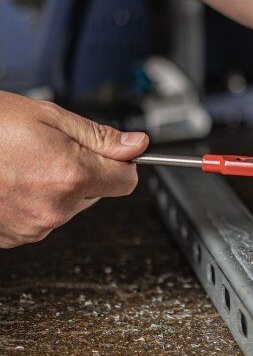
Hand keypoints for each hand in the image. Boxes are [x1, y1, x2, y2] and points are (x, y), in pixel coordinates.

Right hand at [0, 91, 148, 248]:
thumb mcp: (51, 117)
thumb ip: (100, 137)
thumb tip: (137, 145)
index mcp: (71, 176)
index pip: (127, 181)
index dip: (122, 163)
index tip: (112, 153)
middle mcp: (55, 209)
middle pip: (97, 193)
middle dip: (84, 172)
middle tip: (49, 149)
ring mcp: (32, 227)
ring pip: (69, 206)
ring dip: (57, 187)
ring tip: (23, 164)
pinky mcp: (14, 238)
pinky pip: (41, 219)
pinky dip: (34, 202)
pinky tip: (11, 181)